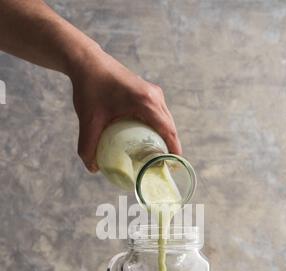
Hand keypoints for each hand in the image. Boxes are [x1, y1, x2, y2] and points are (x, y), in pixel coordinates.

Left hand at [70, 45, 181, 172]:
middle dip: (169, 148)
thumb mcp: (88, 120)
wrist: (87, 62)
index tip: (172, 167)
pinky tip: (150, 142)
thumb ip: (88, 145)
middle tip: (162, 168)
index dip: (173, 150)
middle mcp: (154, 96)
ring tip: (158, 158)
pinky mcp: (149, 92)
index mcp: (146, 102)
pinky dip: (158, 129)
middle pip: (169, 128)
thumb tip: (93, 168)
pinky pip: (159, 115)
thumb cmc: (89, 88)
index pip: (167, 130)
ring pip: (166, 121)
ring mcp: (153, 93)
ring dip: (165, 138)